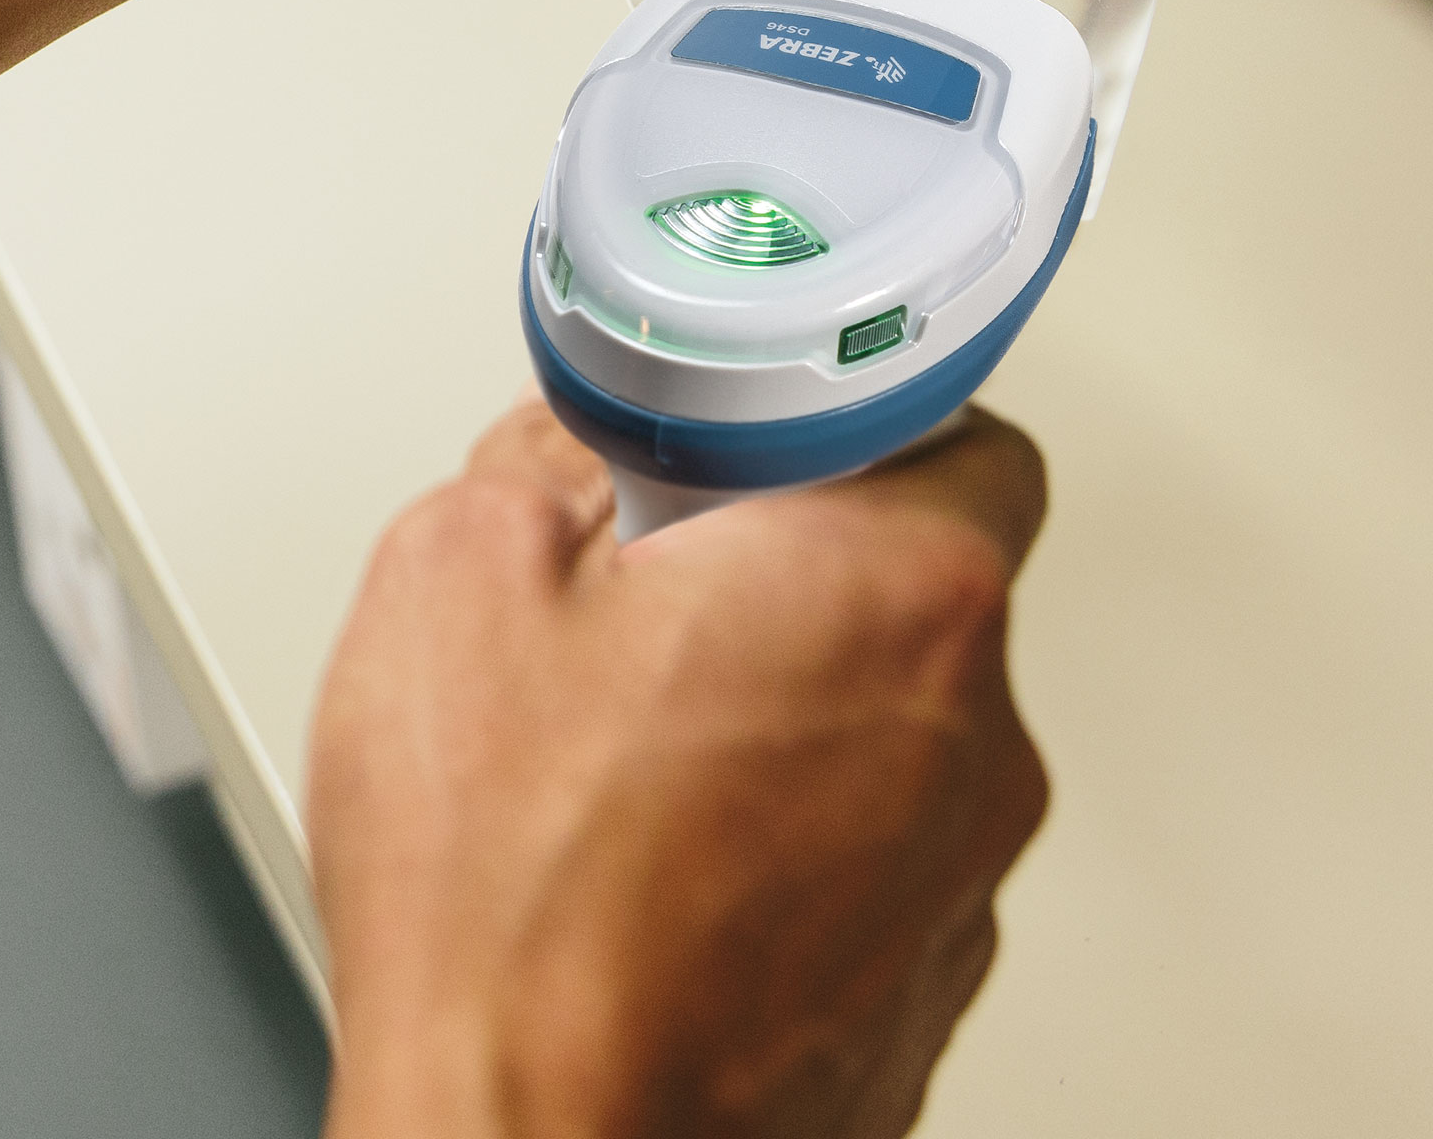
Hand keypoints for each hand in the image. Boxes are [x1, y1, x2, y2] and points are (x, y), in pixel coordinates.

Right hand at [308, 401, 1050, 1138]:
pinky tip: (643, 873)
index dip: (841, 424)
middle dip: (790, 574)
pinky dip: (773, 856)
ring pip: (886, 742)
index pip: (962, 433)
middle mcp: (973, 742)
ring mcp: (957, 893)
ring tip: (614, 758)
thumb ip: (542, 456)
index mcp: (898, 593)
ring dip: (780, 723)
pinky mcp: (915, 1008)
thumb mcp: (459, 571)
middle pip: (915, 592)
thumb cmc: (510, 899)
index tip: (746, 430)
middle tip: (641, 589)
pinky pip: (862, 874)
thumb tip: (574, 440)